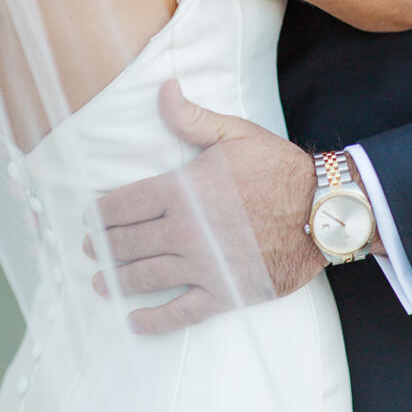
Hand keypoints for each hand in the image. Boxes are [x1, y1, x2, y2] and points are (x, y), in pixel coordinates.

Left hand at [83, 80, 325, 334]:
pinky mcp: (222, 292)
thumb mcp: (235, 134)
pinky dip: (153, 321)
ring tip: (101, 281)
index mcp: (182, 189)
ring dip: (117, 279)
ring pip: (145, 276)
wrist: (322, 210)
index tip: (90, 218)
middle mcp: (185, 230)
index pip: (125, 203)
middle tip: (91, 248)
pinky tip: (134, 322)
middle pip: (128, 242)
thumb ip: (192, 118)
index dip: (101, 213)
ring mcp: (202, 264)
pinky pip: (179, 313)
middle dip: (104, 246)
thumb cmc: (279, 169)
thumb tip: (163, 89)